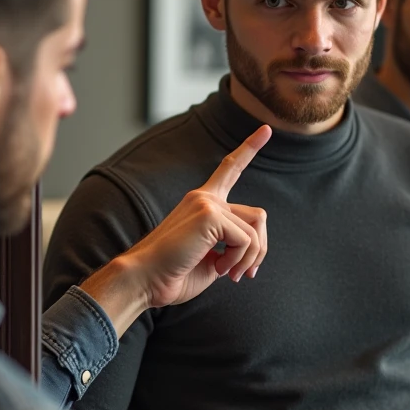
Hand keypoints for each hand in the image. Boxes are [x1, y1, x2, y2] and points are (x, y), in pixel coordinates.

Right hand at [80, 125, 270, 331]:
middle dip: (259, 250)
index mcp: (202, 205)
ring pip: (256, 229)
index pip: (229, 169)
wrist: (144, 280)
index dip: (249, 148)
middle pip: (258, 216)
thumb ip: (232, 247)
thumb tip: (255, 250)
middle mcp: (204, 198)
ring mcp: (206, 203)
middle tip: (240, 275)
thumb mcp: (211, 258)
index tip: (265, 129)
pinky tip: (216, 267)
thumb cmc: (172, 275)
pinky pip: (247, 240)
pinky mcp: (208, 213)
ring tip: (225, 272)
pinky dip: (238, 260)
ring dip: (248, 258)